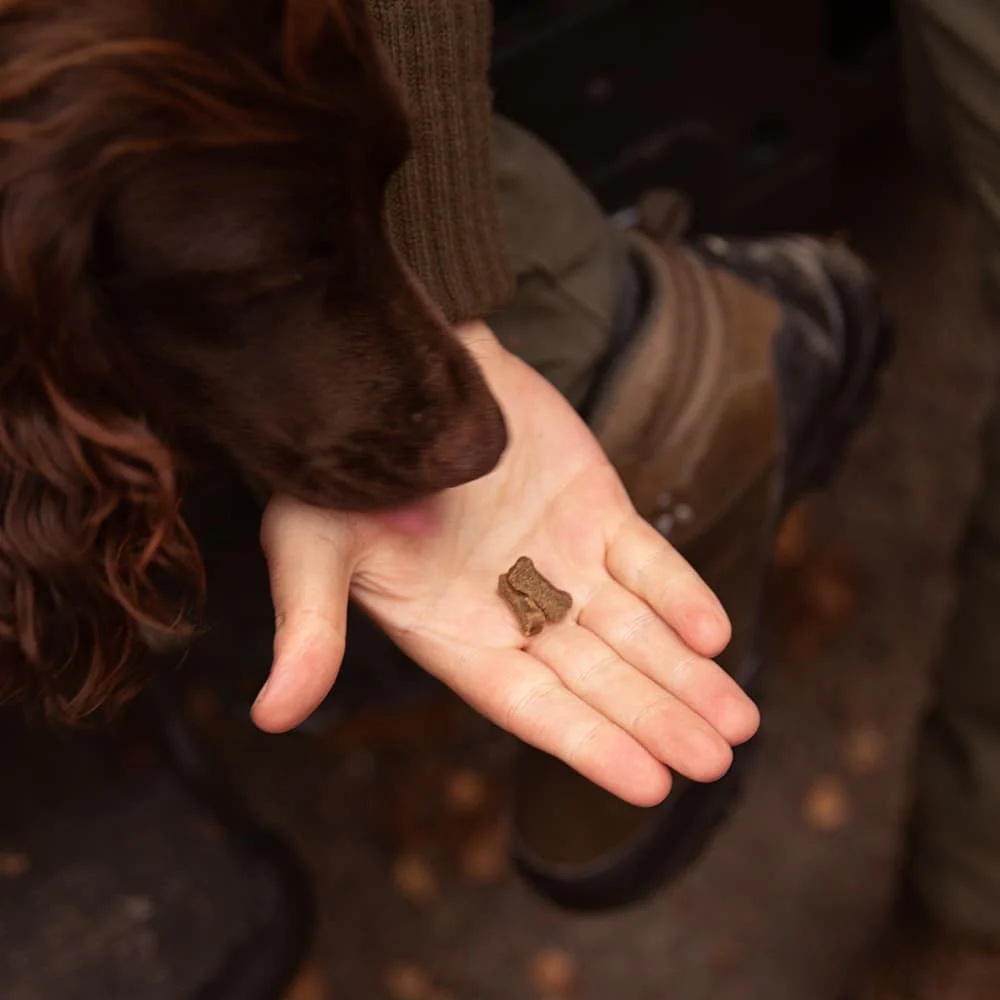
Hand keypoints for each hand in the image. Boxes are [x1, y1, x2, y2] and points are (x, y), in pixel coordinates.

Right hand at [253, 322, 758, 806]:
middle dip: (656, 717)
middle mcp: (516, 609)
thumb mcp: (312, 544)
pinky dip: (681, 592)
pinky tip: (715, 633)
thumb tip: (271, 718)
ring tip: (739, 722)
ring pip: (635, 628)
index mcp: (455, 633)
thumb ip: (311, 628)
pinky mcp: (597, 509)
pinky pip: (647, 559)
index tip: (648, 783)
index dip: (586, 742)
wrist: (395, 377)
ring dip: (686, 673)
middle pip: (598, 677)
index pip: (530, 703)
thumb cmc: (341, 468)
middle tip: (715, 762)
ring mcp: (563, 560)